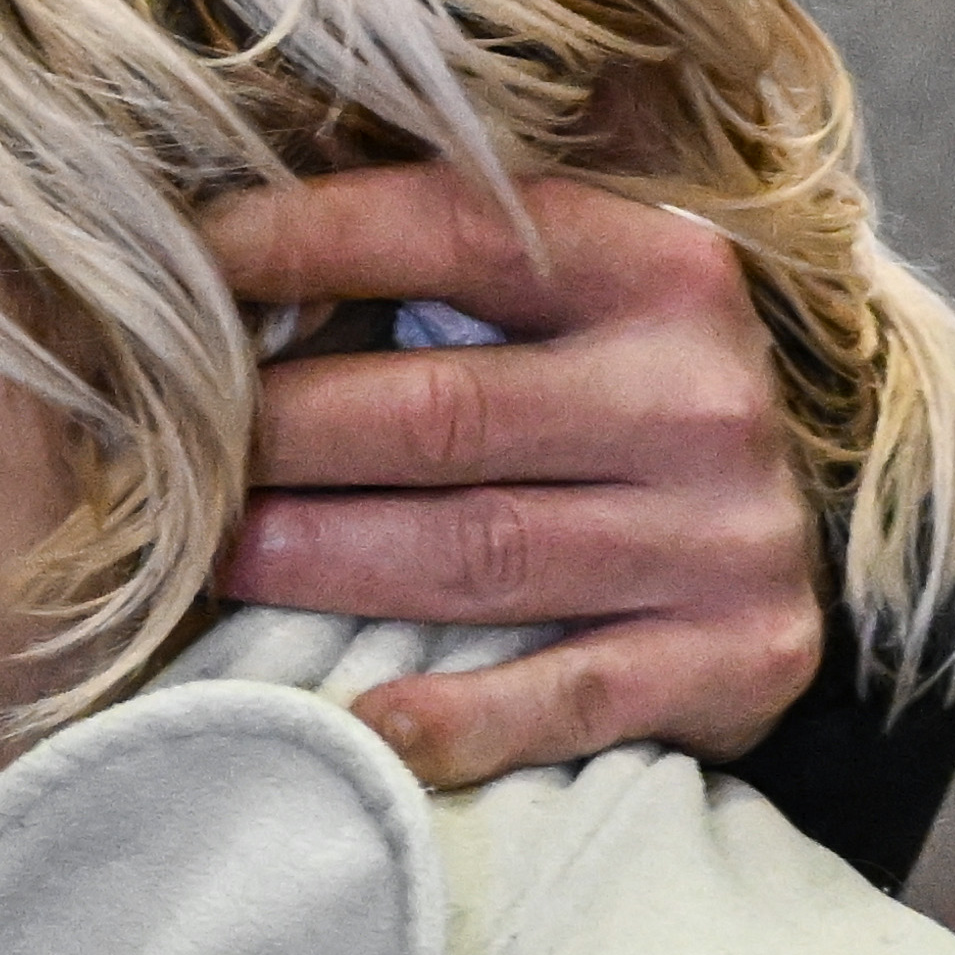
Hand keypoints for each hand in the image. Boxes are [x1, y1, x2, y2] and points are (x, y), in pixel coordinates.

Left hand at [204, 166, 823, 786]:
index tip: (181, 262)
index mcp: (661, 266)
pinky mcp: (738, 659)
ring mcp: (727, 534)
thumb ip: (446, 264)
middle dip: (282, 433)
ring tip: (213, 562)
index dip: (305, 242)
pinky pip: (569, 696)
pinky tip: (363, 724)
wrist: (789, 542)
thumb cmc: (624, 401)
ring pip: (482, 551)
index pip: (457, 230)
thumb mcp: (574, 298)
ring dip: (326, 561)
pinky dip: (460, 718)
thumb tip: (226, 245)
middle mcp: (704, 395)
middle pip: (445, 414)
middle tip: (165, 453)